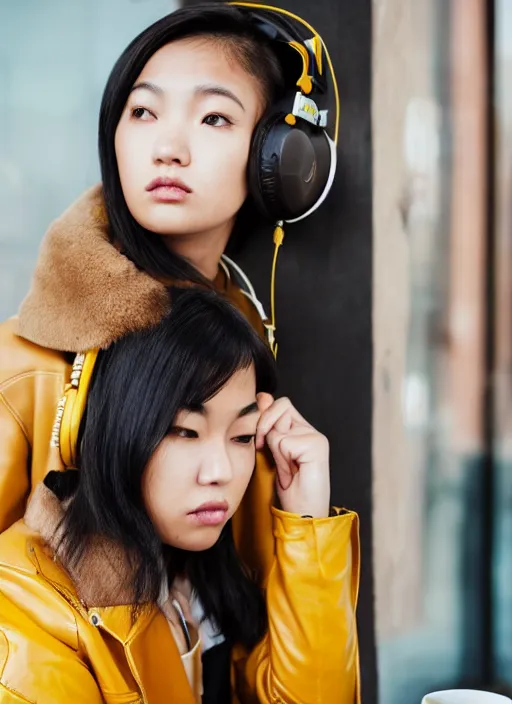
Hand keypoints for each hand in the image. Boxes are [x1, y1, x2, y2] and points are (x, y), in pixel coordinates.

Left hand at [256, 394, 330, 517]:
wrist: (302, 514)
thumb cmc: (288, 488)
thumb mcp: (272, 451)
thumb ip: (268, 424)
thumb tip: (261, 396)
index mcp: (301, 429)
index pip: (278, 405)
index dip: (264, 418)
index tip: (259, 441)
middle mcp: (311, 430)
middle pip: (279, 407)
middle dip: (267, 430)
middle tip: (273, 454)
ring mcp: (316, 437)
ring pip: (279, 428)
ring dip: (276, 449)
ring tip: (287, 467)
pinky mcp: (316, 445)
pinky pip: (284, 441)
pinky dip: (282, 458)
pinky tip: (292, 472)